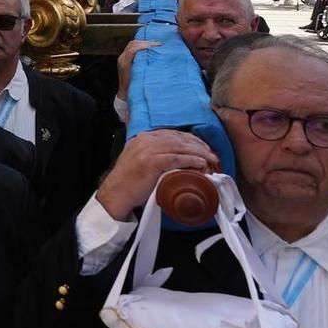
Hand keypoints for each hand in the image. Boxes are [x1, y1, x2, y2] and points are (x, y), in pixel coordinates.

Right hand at [94, 130, 219, 220]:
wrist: (116, 193)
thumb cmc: (130, 181)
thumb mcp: (140, 159)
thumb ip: (154, 153)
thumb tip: (178, 155)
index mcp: (143, 137)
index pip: (173, 134)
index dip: (191, 140)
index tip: (203, 148)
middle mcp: (145, 140)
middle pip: (179, 138)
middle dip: (199, 146)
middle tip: (212, 154)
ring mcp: (147, 150)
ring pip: (180, 147)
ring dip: (199, 153)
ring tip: (210, 159)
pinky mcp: (151, 162)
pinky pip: (176, 158)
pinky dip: (191, 160)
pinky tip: (201, 163)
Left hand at [116, 39, 160, 104]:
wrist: (124, 93)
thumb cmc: (133, 88)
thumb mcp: (140, 79)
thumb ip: (144, 67)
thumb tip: (154, 56)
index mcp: (125, 63)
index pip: (133, 49)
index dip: (145, 45)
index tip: (157, 46)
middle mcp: (122, 59)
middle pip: (133, 44)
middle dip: (146, 43)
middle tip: (158, 44)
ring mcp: (122, 58)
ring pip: (132, 44)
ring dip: (143, 43)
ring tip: (155, 45)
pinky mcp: (124, 58)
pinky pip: (131, 48)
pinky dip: (140, 46)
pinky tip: (149, 48)